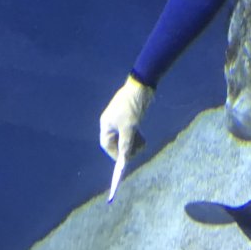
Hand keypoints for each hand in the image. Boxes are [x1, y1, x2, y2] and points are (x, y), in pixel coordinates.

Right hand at [100, 75, 153, 200]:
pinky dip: (136, 137)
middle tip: (136, 154)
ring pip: (125, 136)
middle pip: (116, 141)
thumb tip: (124, 158)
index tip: (123, 162)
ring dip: (132, 143)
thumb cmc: (132, 106)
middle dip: (125, 149)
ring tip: (142, 147)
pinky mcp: (130, 117)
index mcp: (106, 124)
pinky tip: (143, 141)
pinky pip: (130, 131)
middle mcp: (111, 122)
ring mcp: (120, 119)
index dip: (114, 154)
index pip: (107, 144)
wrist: (142, 87)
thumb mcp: (129, 127)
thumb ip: (126, 143)